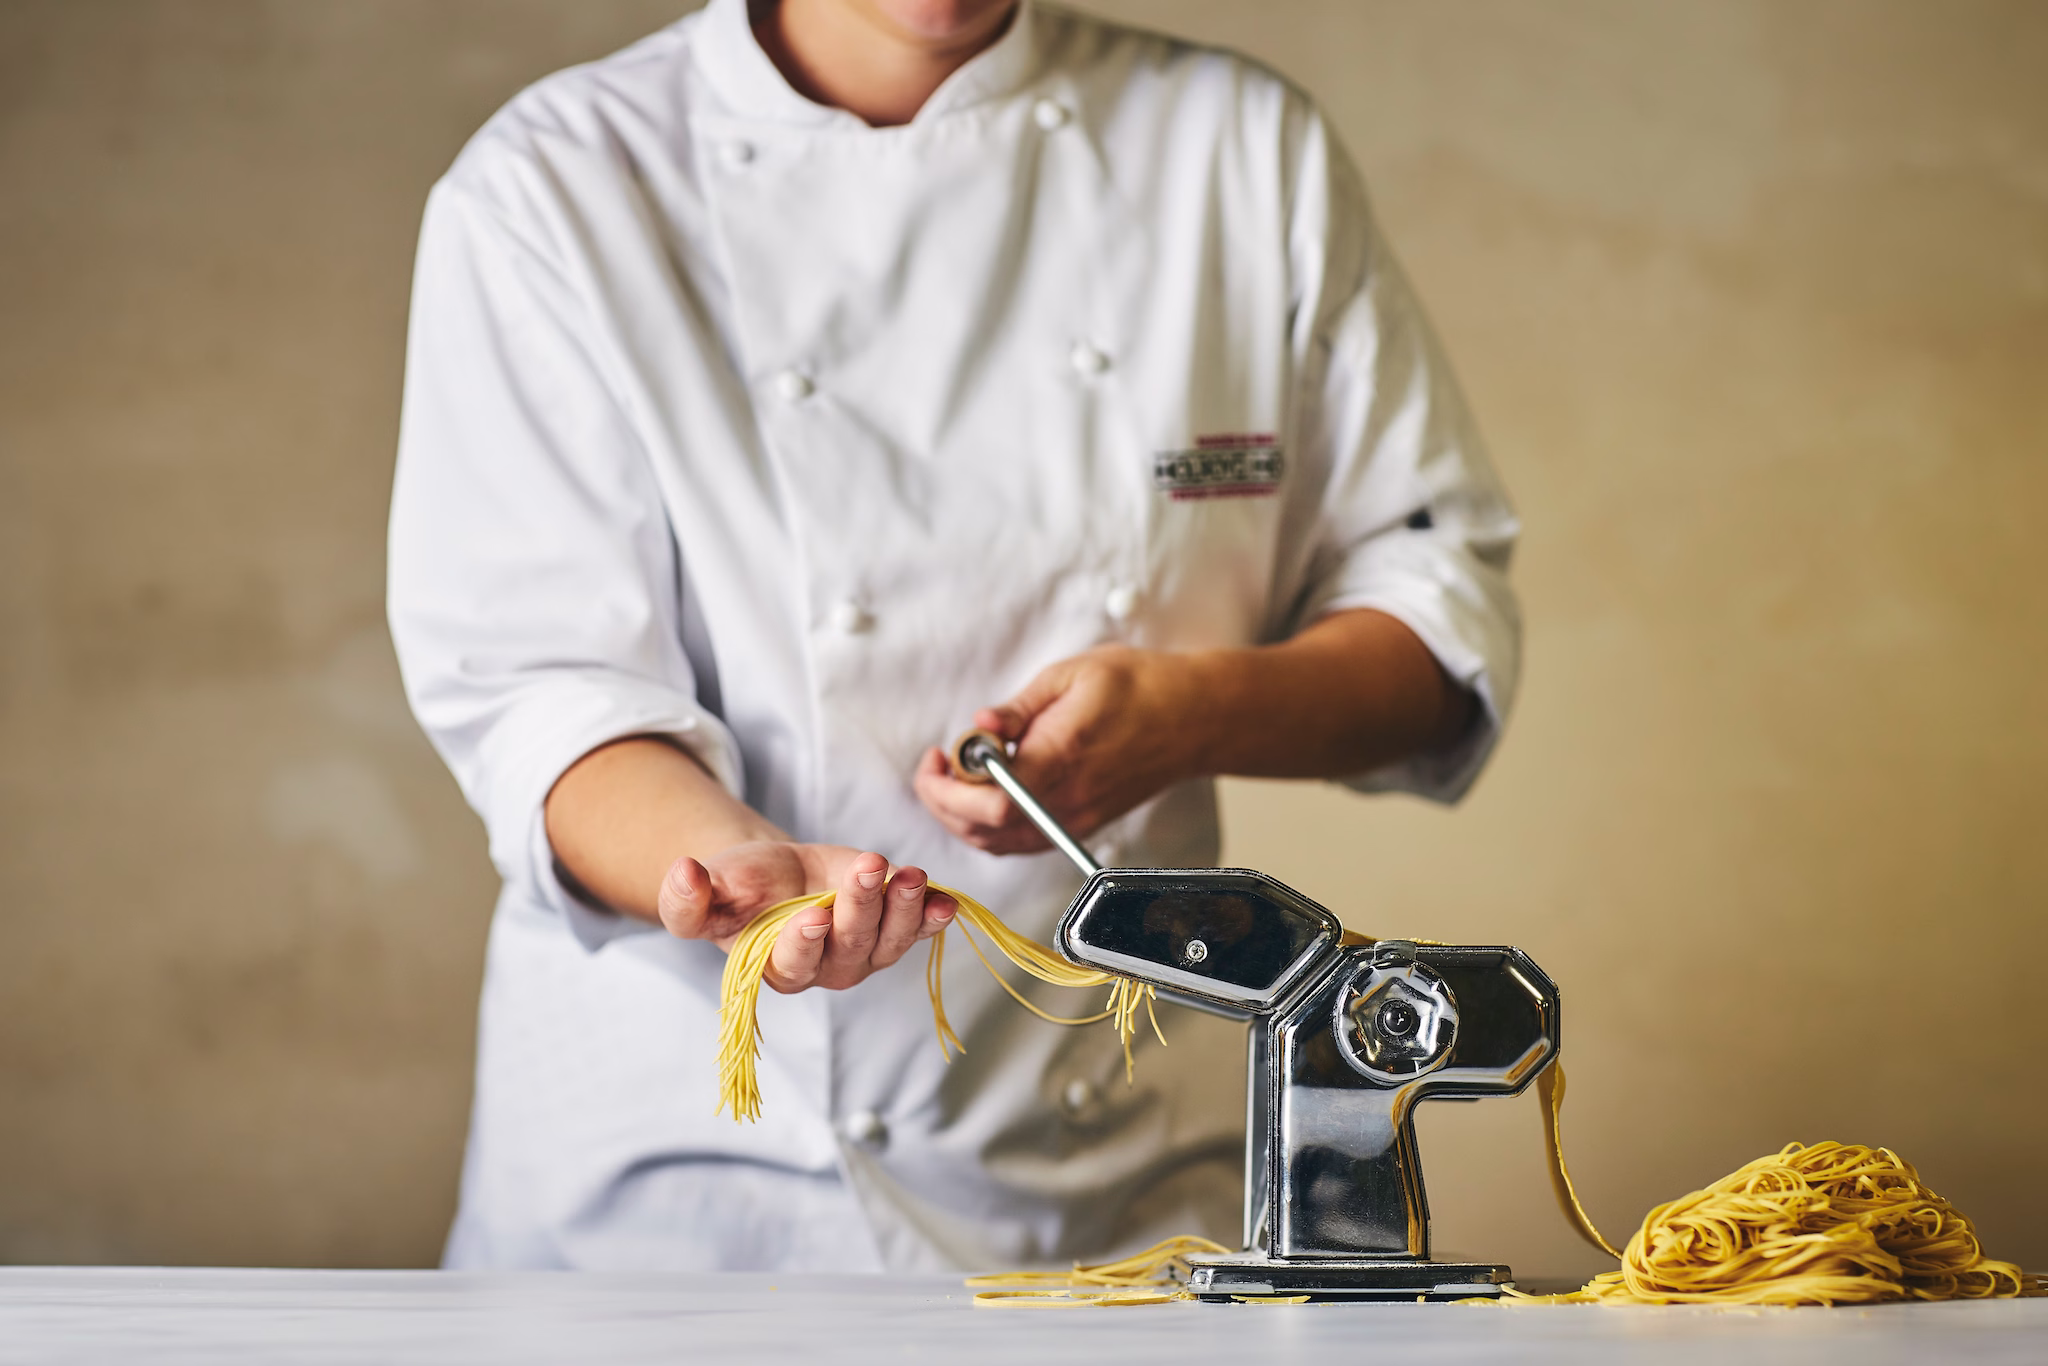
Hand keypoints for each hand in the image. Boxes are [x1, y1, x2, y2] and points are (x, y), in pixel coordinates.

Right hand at [657, 840, 956, 992]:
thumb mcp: (703, 891)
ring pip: (890, 938)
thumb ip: (688, 898)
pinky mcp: (892, 927)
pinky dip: (934, 916)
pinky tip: (947, 901)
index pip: (793, 962)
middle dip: (861, 906)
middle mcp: (826, 966)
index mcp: (776, 965)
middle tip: (868, 868)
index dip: (804, 942)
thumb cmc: (735, 890)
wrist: (774, 876)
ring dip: (904, 907)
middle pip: (851, 944)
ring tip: (911, 874)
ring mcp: (864, 950)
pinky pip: (918, 928)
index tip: (813, 914)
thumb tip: (683, 874)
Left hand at [912, 645, 1214, 855]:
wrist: (1195, 718)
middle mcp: (1068, 801)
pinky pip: (1022, 843)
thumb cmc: (1140, 687)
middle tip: (938, 763)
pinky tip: (986, 791)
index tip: (937, 756)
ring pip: (1000, 844)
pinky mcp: (1081, 826)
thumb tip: (979, 724)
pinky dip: (990, 826)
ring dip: (963, 817)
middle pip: (985, 831)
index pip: (991, 803)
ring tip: (958, 774)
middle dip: (943, 802)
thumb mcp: (1074, 674)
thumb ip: (1020, 707)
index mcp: (1062, 758)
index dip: (947, 789)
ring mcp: (1076, 820)